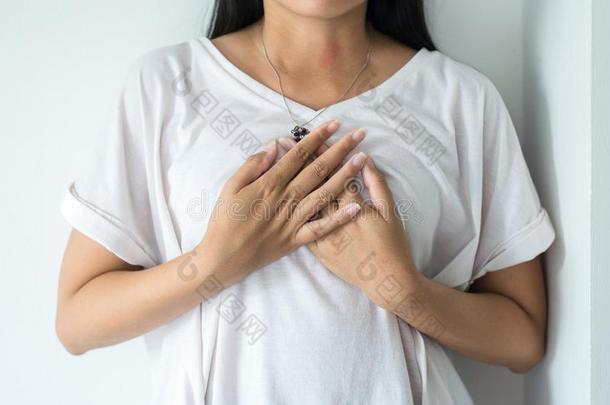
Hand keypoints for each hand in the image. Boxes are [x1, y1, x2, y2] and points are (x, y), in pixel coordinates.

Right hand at [196, 120, 367, 289]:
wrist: (222, 258)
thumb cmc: (224, 220)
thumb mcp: (230, 187)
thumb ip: (253, 165)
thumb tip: (275, 145)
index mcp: (270, 183)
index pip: (299, 155)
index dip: (318, 138)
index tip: (334, 125)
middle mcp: (286, 199)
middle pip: (318, 169)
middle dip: (340, 150)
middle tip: (359, 135)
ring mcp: (294, 220)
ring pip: (325, 193)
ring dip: (345, 176)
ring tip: (363, 160)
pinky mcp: (296, 240)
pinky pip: (321, 228)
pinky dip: (339, 218)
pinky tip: (356, 207)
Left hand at [279, 137, 420, 307]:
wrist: (384, 280)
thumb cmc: (392, 244)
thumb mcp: (390, 211)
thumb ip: (377, 184)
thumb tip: (366, 160)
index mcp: (352, 205)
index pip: (333, 172)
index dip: (321, 152)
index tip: (310, 135)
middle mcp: (333, 217)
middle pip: (312, 184)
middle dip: (297, 161)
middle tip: (284, 141)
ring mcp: (321, 234)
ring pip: (301, 202)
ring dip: (288, 181)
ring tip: (276, 164)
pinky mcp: (316, 248)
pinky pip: (297, 226)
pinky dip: (289, 211)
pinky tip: (279, 198)